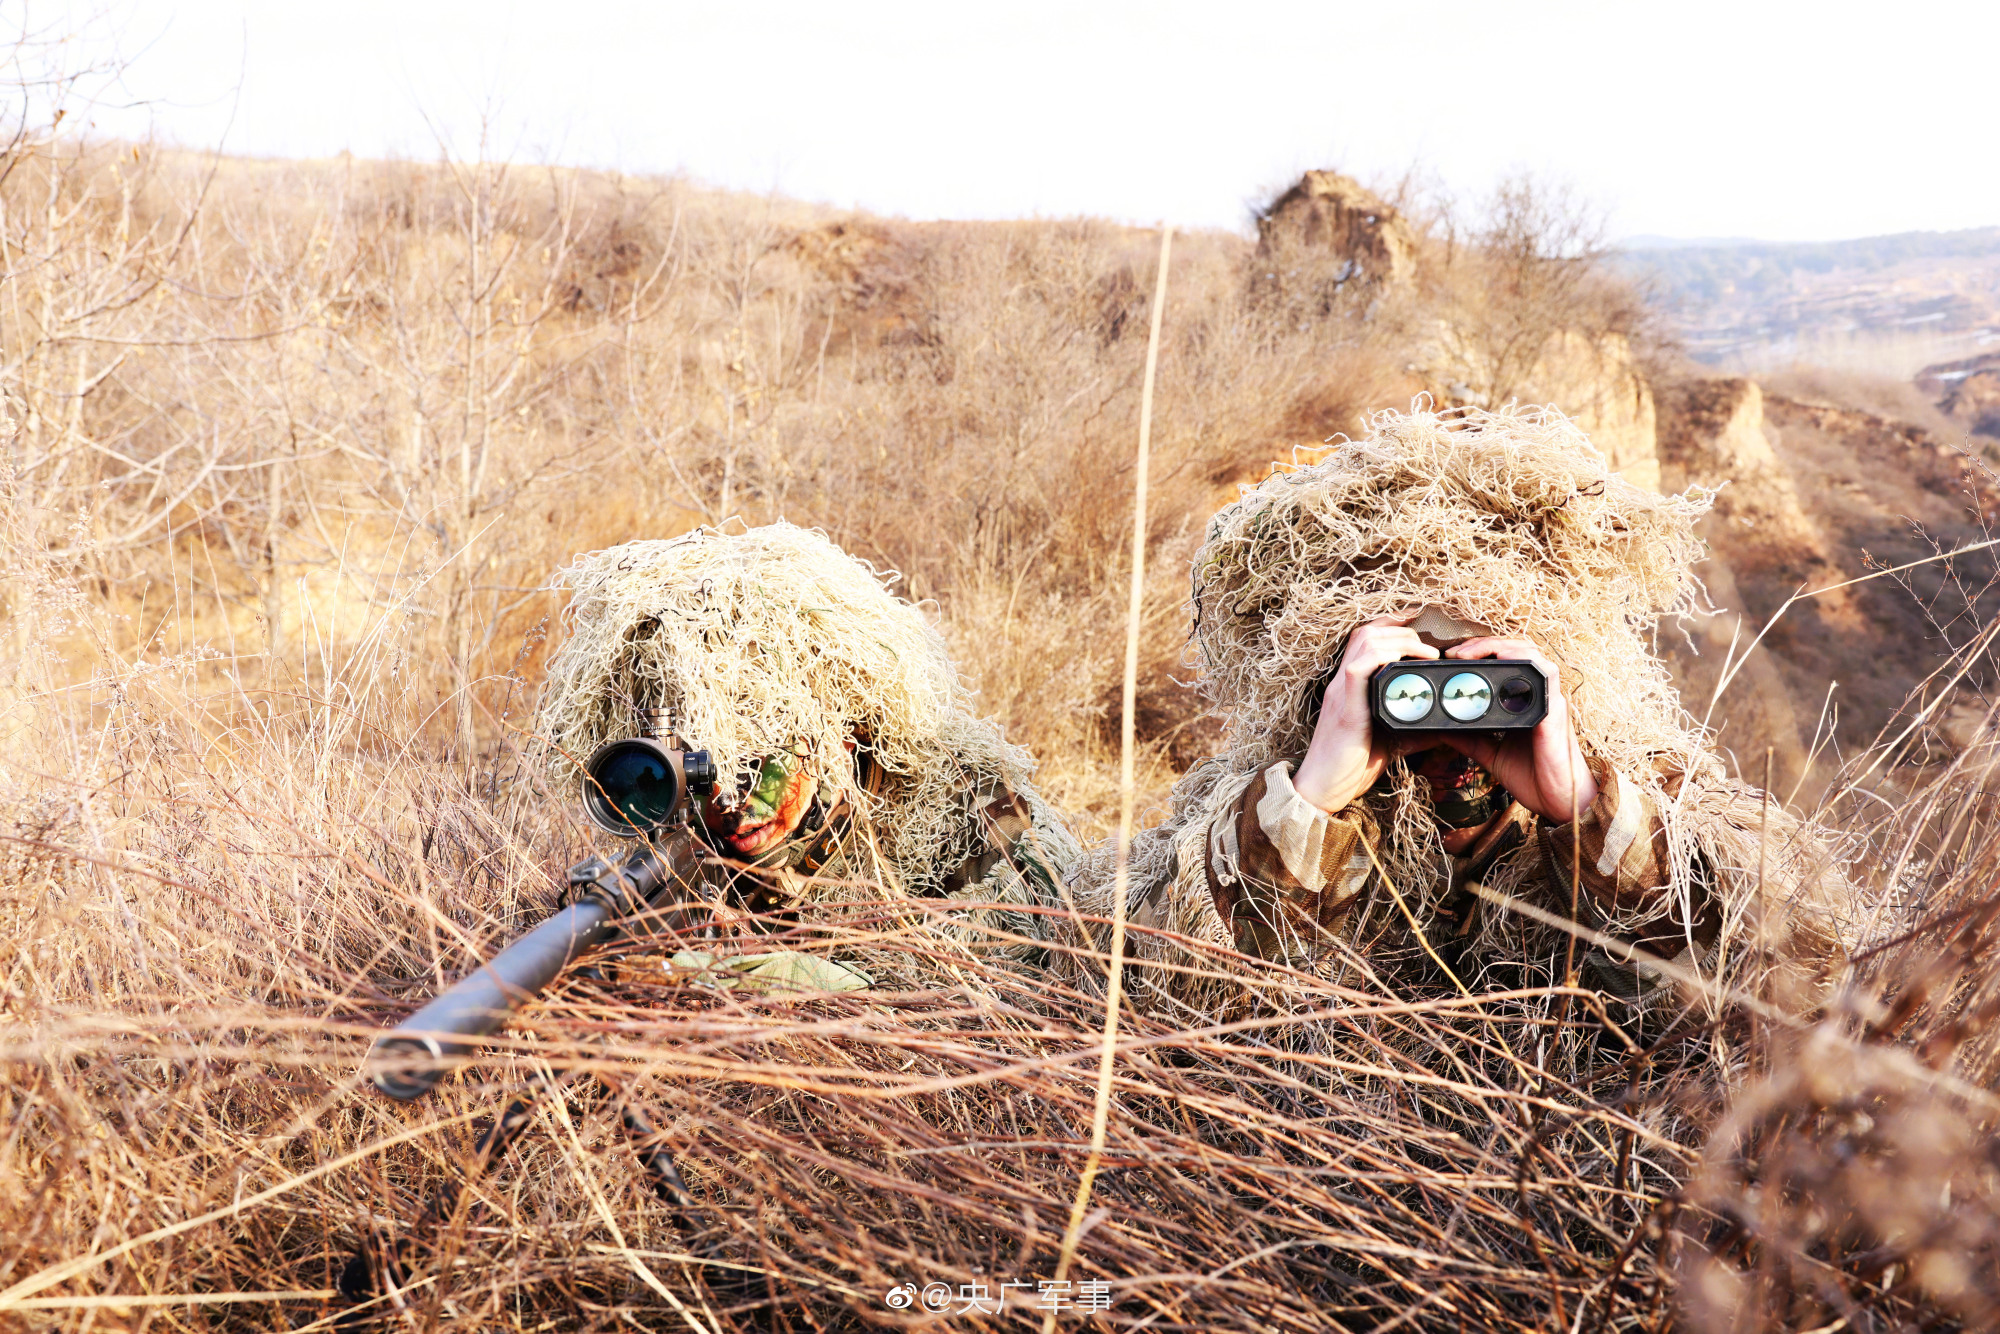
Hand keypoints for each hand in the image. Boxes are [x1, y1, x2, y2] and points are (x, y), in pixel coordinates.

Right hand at [1293, 616, 1437, 813]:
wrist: (1322, 789)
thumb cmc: (1350, 768)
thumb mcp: (1390, 742)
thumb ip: (1412, 731)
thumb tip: (1441, 729)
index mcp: (1349, 687)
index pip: (1365, 640)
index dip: (1390, 625)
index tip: (1417, 625)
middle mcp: (1342, 683)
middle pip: (1366, 632)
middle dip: (1402, 630)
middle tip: (1428, 646)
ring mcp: (1341, 691)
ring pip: (1366, 640)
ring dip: (1400, 639)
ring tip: (1426, 653)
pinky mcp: (1345, 706)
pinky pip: (1360, 666)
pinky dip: (1386, 656)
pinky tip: (1408, 663)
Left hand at [1434, 637, 1597, 823]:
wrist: (1556, 801)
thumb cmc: (1533, 777)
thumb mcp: (1491, 753)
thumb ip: (1470, 738)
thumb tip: (1440, 729)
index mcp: (1524, 701)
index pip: (1505, 662)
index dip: (1481, 653)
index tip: (1452, 658)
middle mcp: (1537, 695)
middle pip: (1515, 651)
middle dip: (1483, 644)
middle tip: (1455, 653)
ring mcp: (1548, 699)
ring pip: (1530, 653)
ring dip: (1499, 646)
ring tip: (1470, 652)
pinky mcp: (1554, 709)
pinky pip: (1546, 673)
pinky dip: (1524, 660)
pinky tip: (1503, 657)